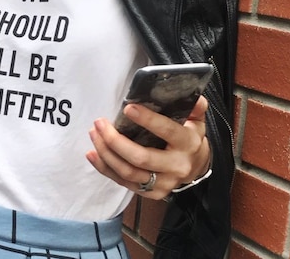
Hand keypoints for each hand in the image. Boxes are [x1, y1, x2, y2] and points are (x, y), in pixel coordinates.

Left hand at [86, 96, 210, 199]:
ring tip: (94, 134)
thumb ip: (194, 107)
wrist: (196, 167)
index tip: (127, 108)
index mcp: (187, 144)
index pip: (166, 131)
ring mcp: (163, 183)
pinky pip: (123, 182)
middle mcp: (176, 166)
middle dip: (115, 141)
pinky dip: (105, 168)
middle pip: (140, 158)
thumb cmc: (190, 138)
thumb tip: (193, 95)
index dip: (147, 120)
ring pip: (128, 172)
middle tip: (99, 123)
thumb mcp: (196, 121)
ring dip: (106, 153)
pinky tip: (92, 153)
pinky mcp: (151, 193)